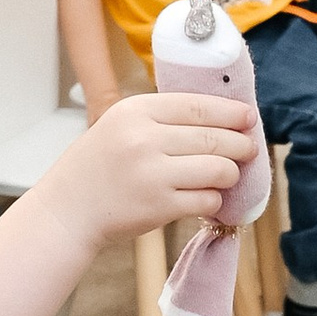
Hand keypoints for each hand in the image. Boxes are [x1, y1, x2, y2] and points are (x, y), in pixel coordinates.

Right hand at [45, 86, 253, 242]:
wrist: (67, 210)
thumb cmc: (97, 166)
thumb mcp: (119, 125)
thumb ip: (161, 117)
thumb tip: (221, 116)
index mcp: (135, 111)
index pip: (198, 106)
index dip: (230, 112)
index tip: (249, 117)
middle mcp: (144, 138)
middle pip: (214, 137)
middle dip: (240, 144)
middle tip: (249, 149)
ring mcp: (152, 173)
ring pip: (218, 169)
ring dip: (230, 174)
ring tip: (227, 176)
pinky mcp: (159, 206)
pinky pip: (207, 199)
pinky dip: (213, 200)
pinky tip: (206, 198)